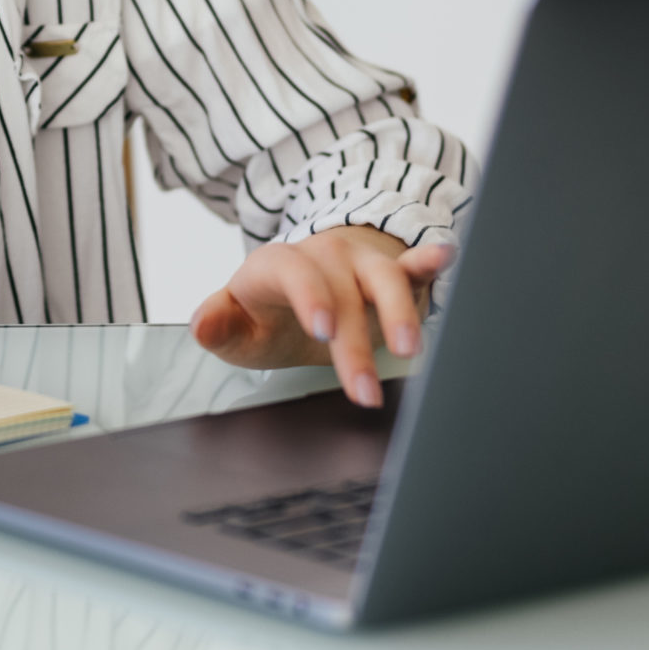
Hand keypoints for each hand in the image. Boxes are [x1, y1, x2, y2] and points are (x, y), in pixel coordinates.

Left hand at [190, 225, 454, 407]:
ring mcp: (359, 261)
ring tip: (411, 348)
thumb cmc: (267, 313)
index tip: (324, 330)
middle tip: (364, 393)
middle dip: (355, 346)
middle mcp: (322, 256)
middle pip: (343, 294)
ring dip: (400, 312)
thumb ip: (218, 325)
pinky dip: (429, 261)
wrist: (298, 292)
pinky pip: (412, 263)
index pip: (293, 271)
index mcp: (276, 266)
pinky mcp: (392, 271)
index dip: (310, 296)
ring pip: (385, 279)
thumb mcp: (237, 326)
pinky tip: (447, 256)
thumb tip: (202, 325)